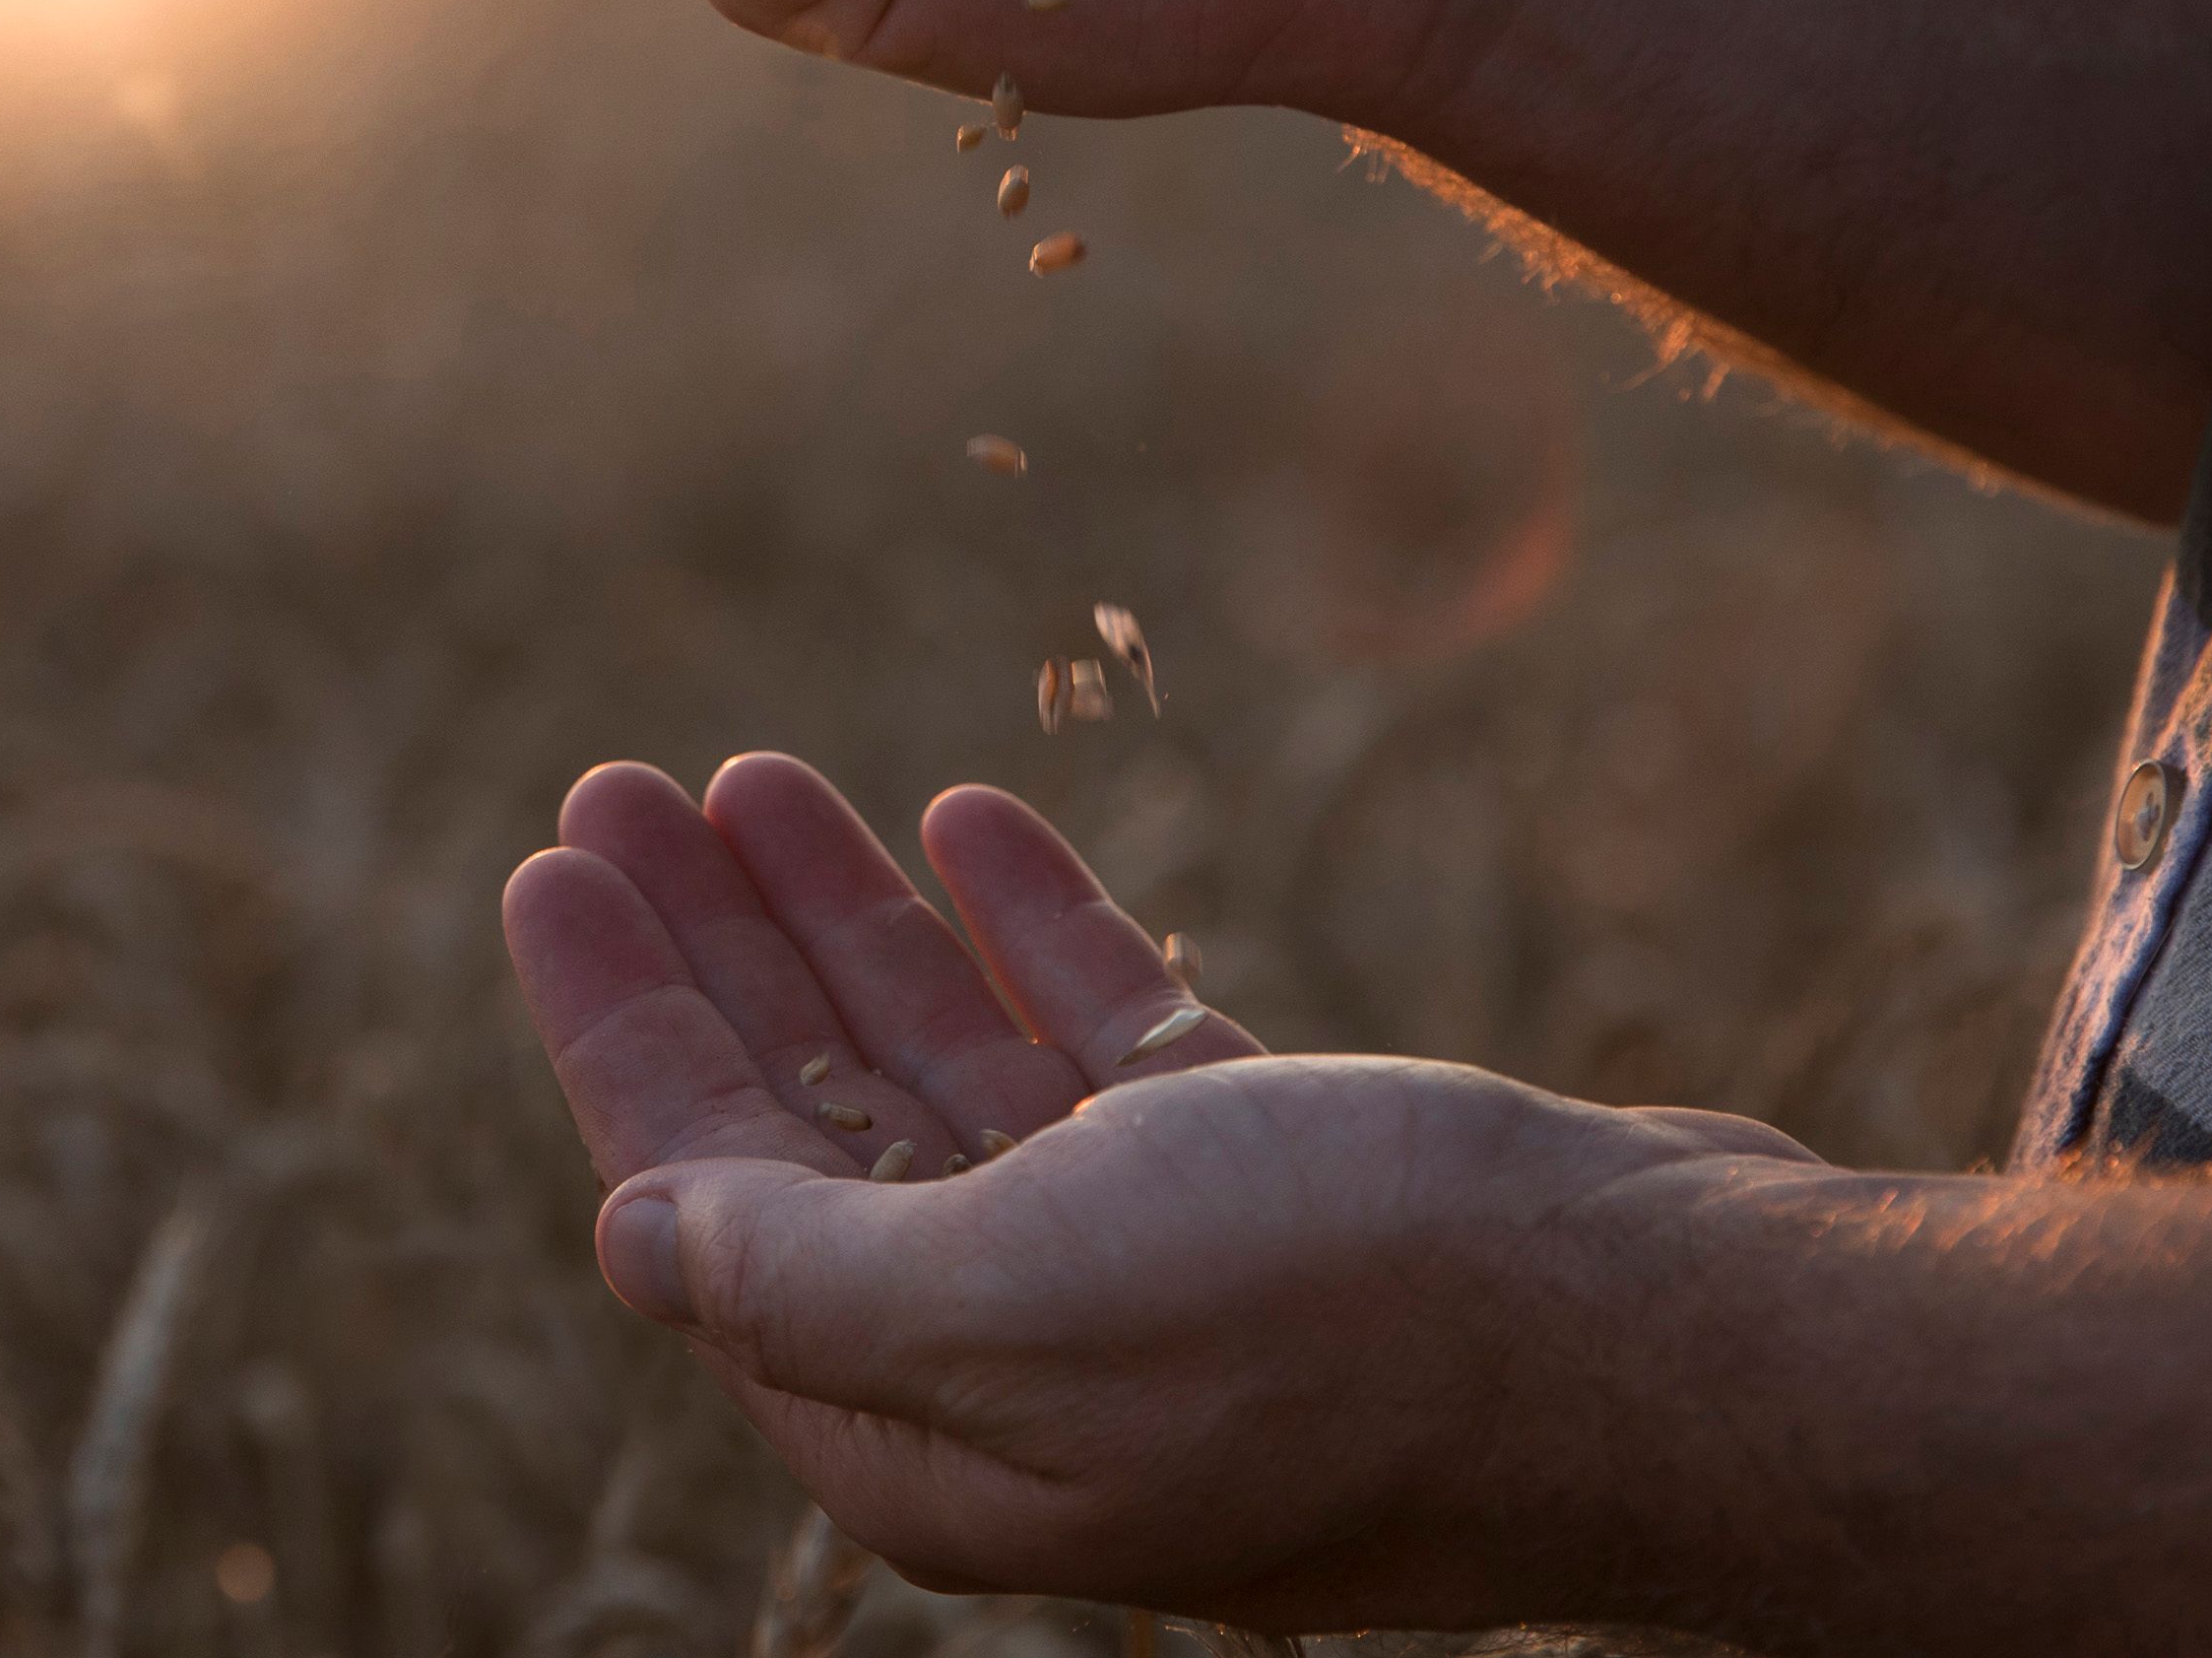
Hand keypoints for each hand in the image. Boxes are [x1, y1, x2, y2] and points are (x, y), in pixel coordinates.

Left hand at [498, 755, 1823, 1628]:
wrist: (1661, 1331)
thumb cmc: (1344, 1320)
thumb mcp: (1020, 1309)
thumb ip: (805, 1277)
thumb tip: (629, 1237)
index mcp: (936, 1435)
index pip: (706, 1208)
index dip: (619, 1030)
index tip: (550, 865)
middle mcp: (1030, 1372)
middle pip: (811, 1128)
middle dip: (710, 957)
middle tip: (619, 786)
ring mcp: (1161, 1281)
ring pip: (952, 1075)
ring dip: (850, 922)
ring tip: (753, 777)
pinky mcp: (1281, 1196)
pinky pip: (1108, 1050)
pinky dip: (1029, 930)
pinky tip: (964, 818)